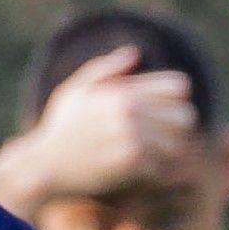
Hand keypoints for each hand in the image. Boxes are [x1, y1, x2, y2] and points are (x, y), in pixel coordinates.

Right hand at [27, 45, 199, 199]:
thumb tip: (134, 54)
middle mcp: (130, 110)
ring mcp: (132, 136)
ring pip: (176, 146)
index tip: (158, 116)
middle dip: (174, 130)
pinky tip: (133, 175)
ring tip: (144, 159)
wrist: (42, 166)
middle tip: (157, 141)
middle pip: (186, 117)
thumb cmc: (57, 131)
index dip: (174, 102)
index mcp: (124, 91)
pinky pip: (161, 168)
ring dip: (164, 156)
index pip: (180, 88)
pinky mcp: (129, 163)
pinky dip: (151, 175)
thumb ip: (105, 69)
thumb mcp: (75, 91)